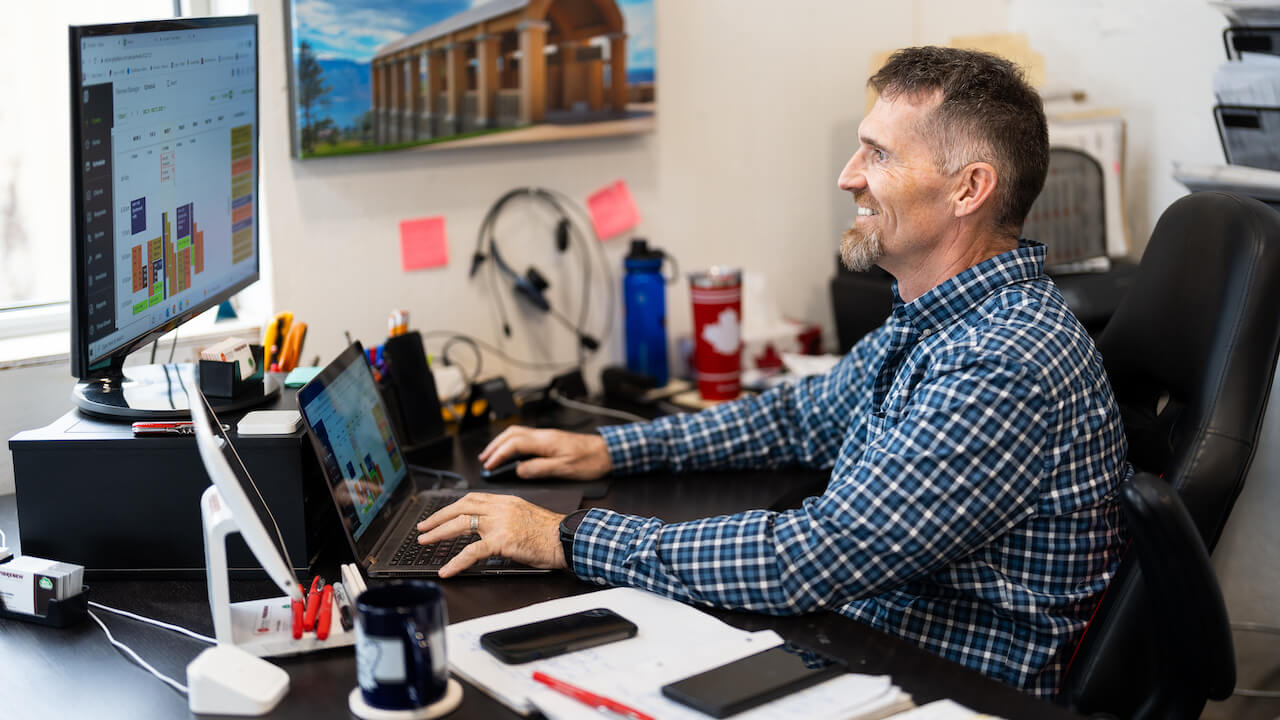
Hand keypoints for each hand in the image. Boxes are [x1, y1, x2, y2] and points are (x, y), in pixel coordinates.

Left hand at [416, 492, 566, 577]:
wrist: (566, 538)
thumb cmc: (551, 533)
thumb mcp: (526, 516)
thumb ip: (506, 518)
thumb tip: (489, 529)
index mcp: (506, 501)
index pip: (472, 499)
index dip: (451, 506)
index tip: (440, 514)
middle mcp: (500, 507)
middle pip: (461, 506)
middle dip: (438, 516)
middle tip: (424, 527)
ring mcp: (500, 523)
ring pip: (461, 523)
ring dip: (439, 532)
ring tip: (425, 541)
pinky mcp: (502, 540)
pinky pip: (472, 551)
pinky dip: (456, 561)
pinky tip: (447, 569)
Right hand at [479, 426, 611, 480]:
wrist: (608, 452)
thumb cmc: (590, 461)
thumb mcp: (564, 470)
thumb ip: (540, 469)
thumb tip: (519, 471)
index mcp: (545, 441)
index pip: (514, 445)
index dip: (498, 456)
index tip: (489, 466)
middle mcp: (544, 435)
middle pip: (511, 435)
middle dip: (494, 446)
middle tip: (484, 460)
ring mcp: (546, 435)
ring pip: (517, 433)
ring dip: (501, 443)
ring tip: (491, 456)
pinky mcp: (550, 439)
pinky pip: (525, 437)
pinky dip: (512, 443)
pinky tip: (511, 452)